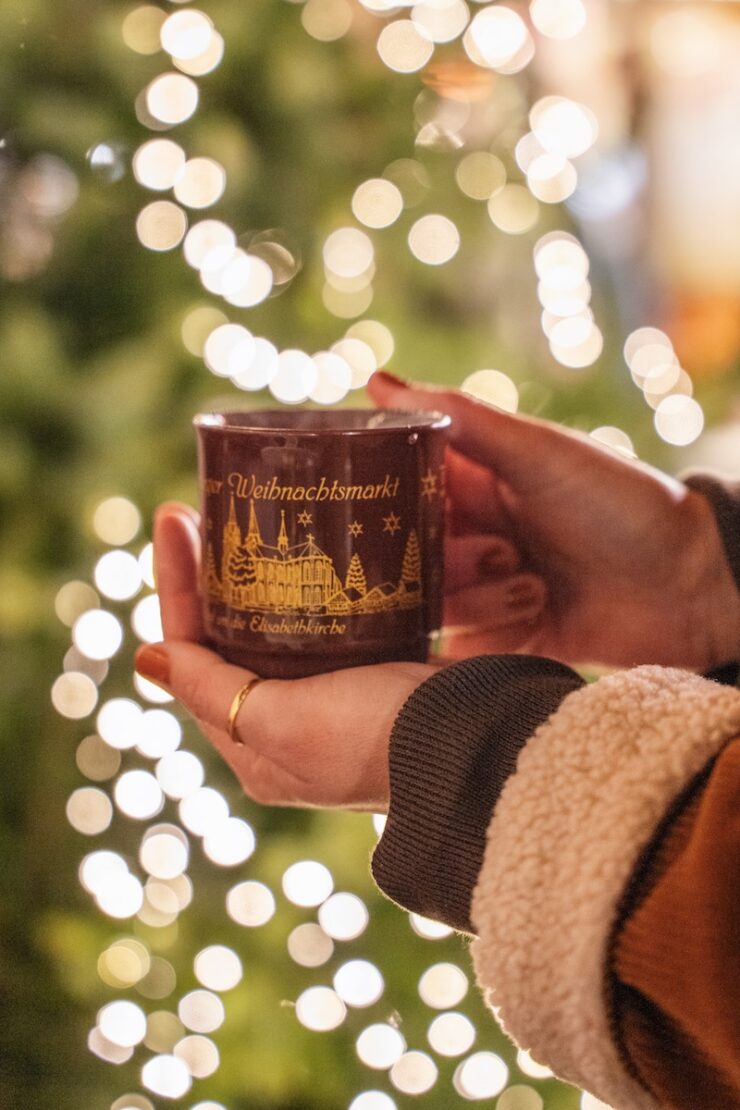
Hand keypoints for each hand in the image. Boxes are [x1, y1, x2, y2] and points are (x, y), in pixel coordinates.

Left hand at [135, 504, 434, 809]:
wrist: (480, 746)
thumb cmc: (377, 741)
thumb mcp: (283, 724)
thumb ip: (213, 691)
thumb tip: (147, 659)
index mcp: (256, 748)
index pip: (193, 657)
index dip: (177, 587)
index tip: (174, 519)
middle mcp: (288, 725)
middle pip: (230, 636)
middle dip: (211, 574)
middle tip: (203, 509)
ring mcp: (333, 699)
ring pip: (275, 626)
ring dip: (256, 575)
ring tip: (247, 518)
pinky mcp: (376, 673)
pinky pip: (325, 624)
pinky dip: (308, 585)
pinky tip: (308, 548)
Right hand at [368, 371, 739, 669]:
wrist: (691, 586)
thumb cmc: (621, 504)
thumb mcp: (539, 453)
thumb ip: (461, 419)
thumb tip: (377, 379)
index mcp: (477, 481)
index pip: (403, 483)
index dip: (382, 495)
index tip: (367, 506)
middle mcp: (476, 533)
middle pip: (412, 552)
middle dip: (446, 558)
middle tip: (498, 550)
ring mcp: (490, 586)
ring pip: (435, 602)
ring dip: (480, 596)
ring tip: (532, 582)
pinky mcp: (507, 634)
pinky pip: (465, 644)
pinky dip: (496, 631)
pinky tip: (539, 612)